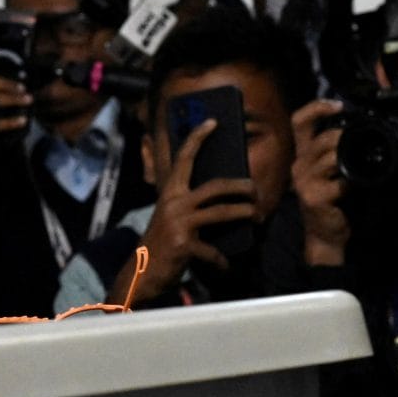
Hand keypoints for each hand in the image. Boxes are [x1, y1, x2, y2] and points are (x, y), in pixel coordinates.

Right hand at [136, 120, 255, 292]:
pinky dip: (222, 259)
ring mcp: (178, 223)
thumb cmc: (161, 244)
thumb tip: (223, 200)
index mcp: (170, 193)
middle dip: (241, 186)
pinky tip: (226, 265)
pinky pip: (214, 250)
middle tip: (256, 190)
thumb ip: (189, 206)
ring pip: (222, 212)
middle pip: (216, 186)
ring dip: (245, 213)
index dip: (198, 137)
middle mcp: (173, 203)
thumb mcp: (171, 218)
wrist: (140, 275)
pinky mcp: (184, 244)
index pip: (184, 158)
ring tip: (258, 216)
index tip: (213, 121)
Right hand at [291, 100, 350, 265]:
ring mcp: (304, 181)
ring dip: (349, 157)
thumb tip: (364, 133)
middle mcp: (299, 165)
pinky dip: (354, 181)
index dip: (317, 108)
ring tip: (361, 164)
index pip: (299, 122)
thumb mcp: (332, 173)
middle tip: (362, 141)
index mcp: (303, 156)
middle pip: (321, 138)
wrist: (326, 236)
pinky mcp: (315, 196)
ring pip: (330, 156)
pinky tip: (358, 186)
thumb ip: (339, 153)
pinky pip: (340, 181)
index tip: (339, 106)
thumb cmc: (333, 203)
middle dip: (344, 136)